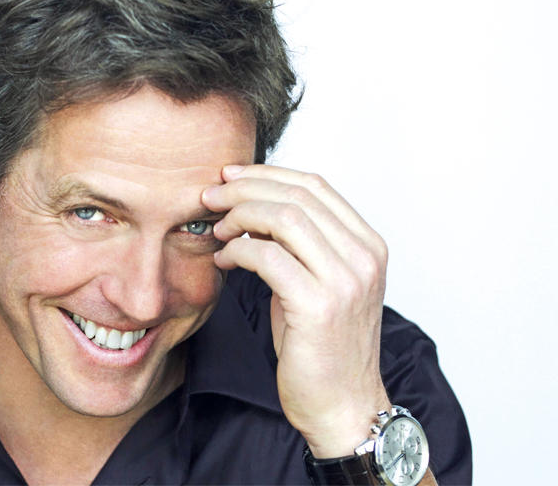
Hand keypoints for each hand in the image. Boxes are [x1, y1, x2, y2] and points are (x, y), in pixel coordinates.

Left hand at [202, 164, 390, 456]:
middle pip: (297, 194)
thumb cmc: (322, 346)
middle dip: (245, 188)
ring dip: (239, 215)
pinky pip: (267, 256)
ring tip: (217, 228)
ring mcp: (346, 280)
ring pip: (283, 218)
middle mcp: (364, 257)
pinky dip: (237, 250)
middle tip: (211, 196)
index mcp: (368, 244)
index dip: (267, 174)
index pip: (315, 185)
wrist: (343, 406)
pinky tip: (223, 259)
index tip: (231, 176)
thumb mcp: (316, 282)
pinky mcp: (319, 305)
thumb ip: (296, 244)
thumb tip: (251, 208)